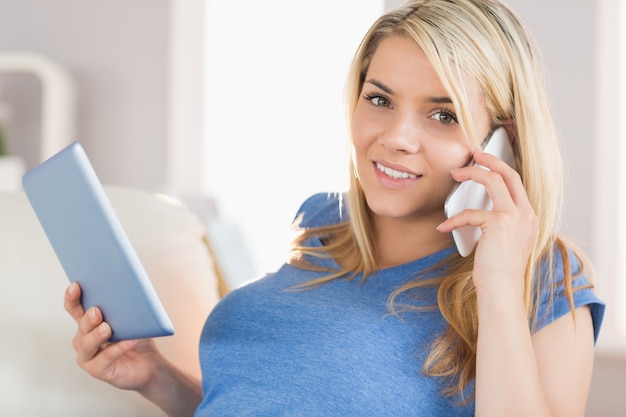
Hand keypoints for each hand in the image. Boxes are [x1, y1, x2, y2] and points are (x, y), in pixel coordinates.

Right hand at [64, 282, 158, 391]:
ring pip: (87, 344)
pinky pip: (105, 358)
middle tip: (97, 311)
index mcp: (88, 324)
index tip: (76, 286)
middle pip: (82, 326)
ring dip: (97, 335)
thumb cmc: (137, 339)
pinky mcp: (97, 370)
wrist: (149, 364)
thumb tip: (129, 290)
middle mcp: (83, 339)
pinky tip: (129, 341)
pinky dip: (117, 349)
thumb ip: (126, 308)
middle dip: (88, 318)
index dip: (73, 298)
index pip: (75, 309)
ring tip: (108, 328)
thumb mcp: (133, 321)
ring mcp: (88, 356)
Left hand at [438, 150, 537, 296]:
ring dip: (471, 174)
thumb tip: (477, 211)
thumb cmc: (498, 272)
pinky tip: (444, 227)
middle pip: (509, 174)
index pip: (517, 183)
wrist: (503, 292)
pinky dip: (454, 219)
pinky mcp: (499, 225)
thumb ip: (498, 224)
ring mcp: (515, 218)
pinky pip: (471, 212)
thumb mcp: (502, 243)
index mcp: (529, 217)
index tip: (485, 161)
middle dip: (490, 160)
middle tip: (473, 154)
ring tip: (455, 174)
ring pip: (493, 181)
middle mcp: (526, 214)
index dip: (501, 168)